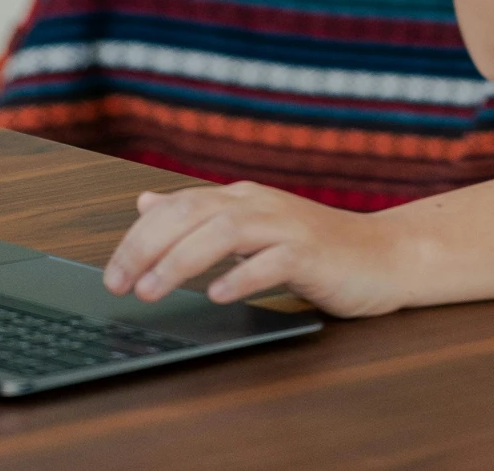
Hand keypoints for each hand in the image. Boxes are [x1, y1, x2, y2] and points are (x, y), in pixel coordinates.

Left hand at [103, 182, 404, 319]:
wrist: (381, 256)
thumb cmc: (313, 247)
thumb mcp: (249, 229)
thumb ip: (200, 217)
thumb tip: (147, 202)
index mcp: (241, 198)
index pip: (178, 207)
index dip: (139, 237)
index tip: (112, 273)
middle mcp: (259, 204)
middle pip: (193, 214)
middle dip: (148, 247)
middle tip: (119, 284)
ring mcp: (286, 225)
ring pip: (225, 232)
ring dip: (182, 261)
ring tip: (153, 291)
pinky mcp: (311, 252)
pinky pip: (272, 260)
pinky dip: (241, 276)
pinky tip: (218, 295)